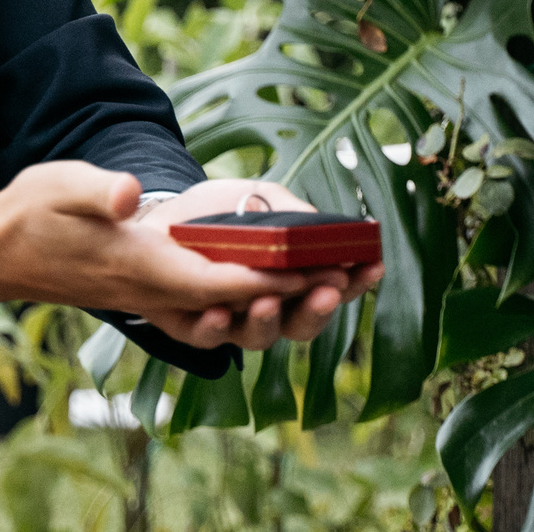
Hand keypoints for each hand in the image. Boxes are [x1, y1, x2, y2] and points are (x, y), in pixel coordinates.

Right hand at [0, 163, 311, 347]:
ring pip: (233, 314)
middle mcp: (156, 292)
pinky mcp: (160, 293)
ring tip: (340, 286)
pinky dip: (262, 301)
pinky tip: (296, 288)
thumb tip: (131, 194)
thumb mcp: (60, 187)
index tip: (314, 272)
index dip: (264, 280)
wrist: (2, 249)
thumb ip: (98, 192)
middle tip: (348, 282)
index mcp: (139, 268)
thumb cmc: (34, 214)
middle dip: (293, 300)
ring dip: (287, 305)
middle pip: (236, 308)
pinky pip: (220, 308)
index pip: (212, 282)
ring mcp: (160, 298)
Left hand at [132, 180, 385, 349]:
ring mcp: (234, 321)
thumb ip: (288, 212)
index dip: (357, 280)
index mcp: (293, 278)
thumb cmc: (218, 211)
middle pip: (304, 323)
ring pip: (260, 338)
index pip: (334, 286)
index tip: (373, 264)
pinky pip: (207, 337)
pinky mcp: (195, 329)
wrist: (160, 218)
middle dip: (318, 309)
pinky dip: (215, 327)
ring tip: (267, 300)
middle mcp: (270, 307)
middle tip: (329, 290)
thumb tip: (318, 227)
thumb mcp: (257, 196)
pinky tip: (219, 310)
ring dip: (268, 321)